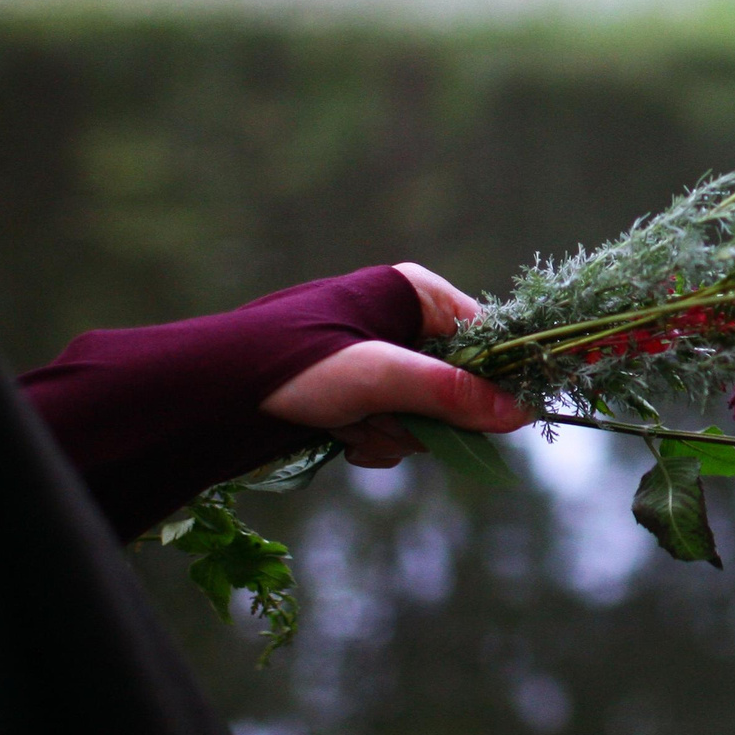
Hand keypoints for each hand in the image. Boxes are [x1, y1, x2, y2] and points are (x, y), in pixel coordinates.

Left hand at [259, 263, 530, 466]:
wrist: (213, 393)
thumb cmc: (295, 365)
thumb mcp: (381, 378)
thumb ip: (453, 394)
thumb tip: (521, 412)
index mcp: (413, 293)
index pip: (485, 337)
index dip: (488, 382)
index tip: (484, 417)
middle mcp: (399, 319)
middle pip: (456, 383)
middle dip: (424, 417)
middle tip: (389, 420)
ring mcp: (377, 356)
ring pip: (423, 412)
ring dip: (392, 432)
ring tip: (351, 427)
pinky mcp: (354, 390)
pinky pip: (391, 424)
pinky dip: (371, 440)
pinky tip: (341, 439)